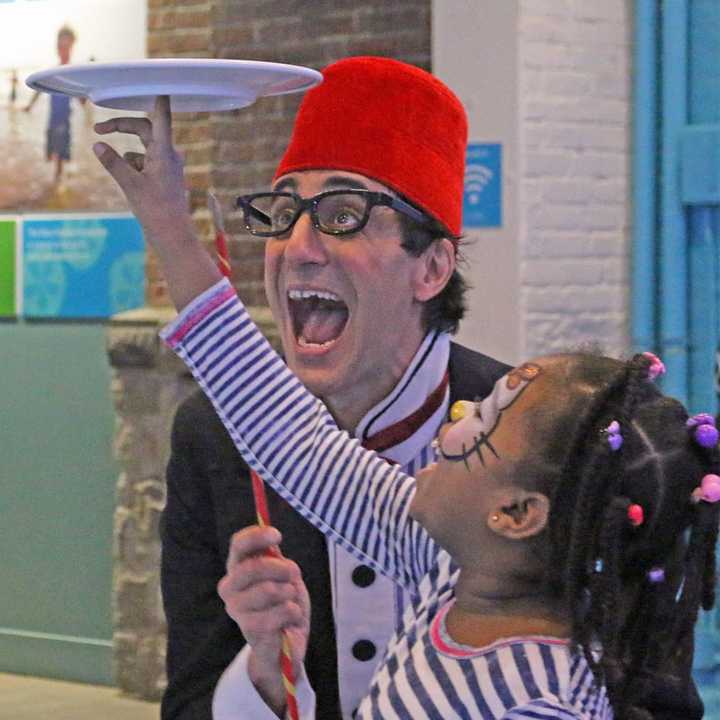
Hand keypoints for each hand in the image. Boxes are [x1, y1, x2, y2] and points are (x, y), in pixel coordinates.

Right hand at [92, 95, 220, 310]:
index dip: (159, 102)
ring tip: (116, 169)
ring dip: (126, 152)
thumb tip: (98, 146)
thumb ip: (113, 163)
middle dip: (122, 126)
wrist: (172, 235)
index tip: (160, 86)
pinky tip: (128, 181)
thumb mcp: (130, 185)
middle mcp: (169, 156)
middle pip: (144, 129)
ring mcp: (168, 167)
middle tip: (99, 129)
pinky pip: (145, 163)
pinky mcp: (165, 178)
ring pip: (143, 148)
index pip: (161, 119)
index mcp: (165, 152)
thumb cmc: (156, 211)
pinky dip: (133, 166)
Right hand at [218, 526, 309, 710]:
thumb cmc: (284, 600)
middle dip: (281, 568)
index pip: (238, 545)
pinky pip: (279, 612)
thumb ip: (275, 557)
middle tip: (294, 573)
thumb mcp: (283, 573)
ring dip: (289, 592)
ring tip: (290, 599)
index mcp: (237, 567)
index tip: (277, 536)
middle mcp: (229, 587)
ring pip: (268, 589)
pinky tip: (290, 618)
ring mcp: (236, 609)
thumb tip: (272, 539)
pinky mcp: (249, 630)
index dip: (257, 537)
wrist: (287, 642)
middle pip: (253, 567)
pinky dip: (293, 612)